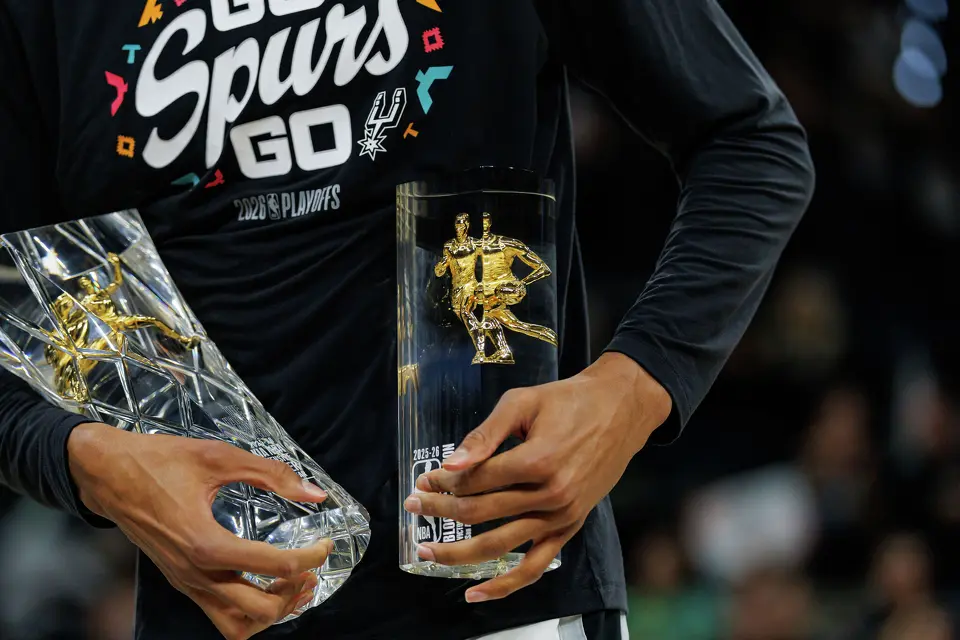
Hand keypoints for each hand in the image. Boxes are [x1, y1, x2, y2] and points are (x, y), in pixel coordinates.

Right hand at [68, 423, 332, 639]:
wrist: (107, 473)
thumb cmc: (160, 461)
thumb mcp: (219, 457)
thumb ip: (271, 474)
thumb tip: (315, 492)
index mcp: (206, 543)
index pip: (274, 565)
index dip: (310, 557)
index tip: (327, 544)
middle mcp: (194, 572)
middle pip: (258, 610)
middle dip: (293, 592)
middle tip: (310, 567)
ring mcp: (185, 582)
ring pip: (236, 625)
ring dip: (271, 611)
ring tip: (292, 585)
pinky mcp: (180, 580)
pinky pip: (218, 613)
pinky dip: (248, 610)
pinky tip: (264, 583)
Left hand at [405, 352, 670, 602]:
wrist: (621, 409)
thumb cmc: (570, 400)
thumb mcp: (523, 403)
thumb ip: (484, 435)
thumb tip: (451, 464)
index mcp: (538, 460)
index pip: (474, 481)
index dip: (442, 482)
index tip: (424, 479)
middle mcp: (551, 494)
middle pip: (480, 512)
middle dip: (440, 510)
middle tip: (414, 506)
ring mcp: (562, 516)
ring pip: (499, 545)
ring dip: (457, 551)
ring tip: (427, 550)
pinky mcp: (570, 526)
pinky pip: (534, 566)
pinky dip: (505, 585)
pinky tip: (476, 593)